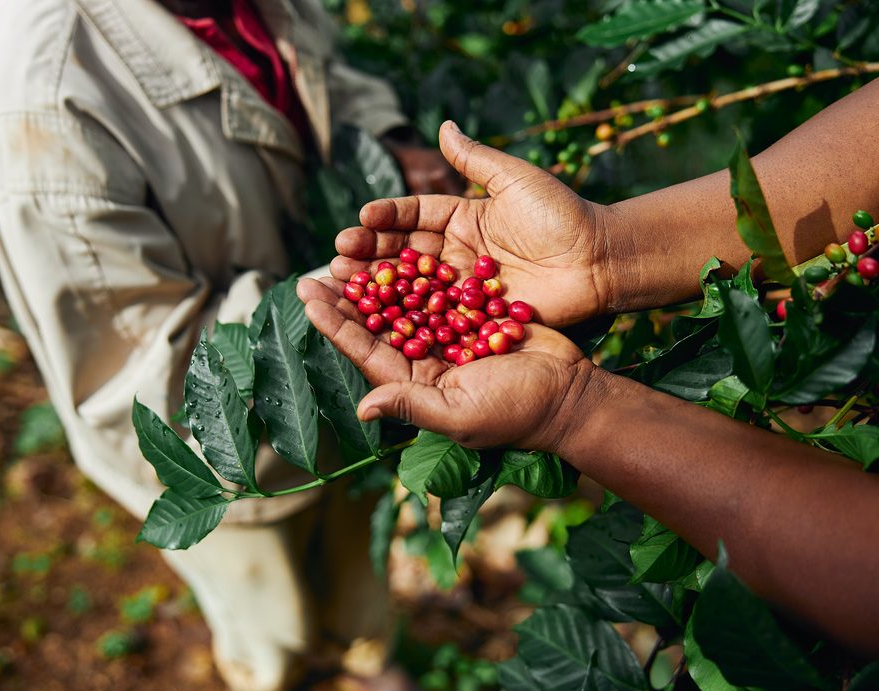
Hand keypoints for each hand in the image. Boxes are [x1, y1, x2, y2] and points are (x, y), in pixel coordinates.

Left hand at [296, 277, 594, 452]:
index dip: (335, 324)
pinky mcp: (472, 317)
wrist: (570, 393)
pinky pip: (438, 291)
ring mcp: (449, 338)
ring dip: (378, 279)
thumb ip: (411, 405)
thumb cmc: (516, 412)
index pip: (365, 350)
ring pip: (404, 303)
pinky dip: (418, 271)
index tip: (308, 295)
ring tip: (351, 251)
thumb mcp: (460, 414)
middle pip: (377, 324)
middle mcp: (425, 361)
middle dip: (348, 297)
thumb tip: (363, 409)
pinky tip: (399, 247)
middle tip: (319, 267)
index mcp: (415, 384)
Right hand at [337, 121, 622, 327]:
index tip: (361, 218)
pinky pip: (436, 316)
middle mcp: (457, 253)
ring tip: (344, 282)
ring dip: (378, 286)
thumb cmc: (561, 215)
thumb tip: (443, 126)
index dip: (387, 217)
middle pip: (405, 253)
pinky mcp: (474, 316)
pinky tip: (378, 317)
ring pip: (412, 286)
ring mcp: (463, 288)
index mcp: (463, 218)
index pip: (415, 216)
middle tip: (338, 255)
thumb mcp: (516, 179)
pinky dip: (407, 317)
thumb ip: (476, 159)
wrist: (599, 260)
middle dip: (370, 253)